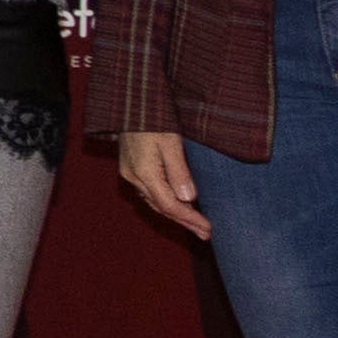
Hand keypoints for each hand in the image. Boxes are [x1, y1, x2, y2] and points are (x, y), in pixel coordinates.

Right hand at [118, 129, 206, 243]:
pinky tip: (176, 205)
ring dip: (176, 215)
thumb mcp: (170, 142)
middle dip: (185, 222)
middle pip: (161, 207)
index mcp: (144, 173)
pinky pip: (149, 193)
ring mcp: (130, 173)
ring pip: (154, 202)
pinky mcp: (131, 168)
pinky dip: (165, 203)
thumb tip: (188, 199)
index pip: (169, 205)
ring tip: (195, 225)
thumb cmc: (153, 118)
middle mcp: (134, 177)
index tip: (209, 228)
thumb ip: (179, 171)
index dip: (189, 218)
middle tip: (206, 234)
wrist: (129, 102)